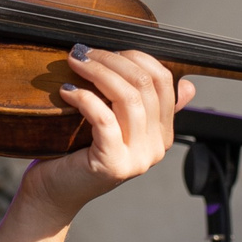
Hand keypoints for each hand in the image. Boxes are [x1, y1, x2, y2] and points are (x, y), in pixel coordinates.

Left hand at [14, 46, 193, 222]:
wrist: (54, 191)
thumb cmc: (76, 152)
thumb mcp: (115, 122)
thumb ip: (141, 103)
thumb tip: (188, 84)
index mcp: (162, 134)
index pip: (164, 81)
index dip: (135, 57)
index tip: (105, 50)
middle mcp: (156, 147)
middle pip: (144, 85)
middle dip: (111, 60)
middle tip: (83, 52)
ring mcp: (138, 158)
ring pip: (128, 98)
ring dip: (97, 73)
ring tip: (74, 63)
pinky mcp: (114, 164)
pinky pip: (105, 118)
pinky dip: (85, 98)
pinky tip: (67, 90)